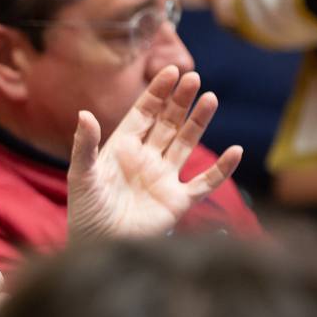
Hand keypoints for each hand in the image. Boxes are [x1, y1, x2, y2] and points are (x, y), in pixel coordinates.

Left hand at [68, 66, 241, 241]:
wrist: (96, 246)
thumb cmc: (85, 211)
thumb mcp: (81, 175)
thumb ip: (85, 145)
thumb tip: (84, 113)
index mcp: (122, 147)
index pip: (144, 113)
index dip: (157, 93)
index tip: (169, 70)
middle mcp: (146, 158)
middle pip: (168, 123)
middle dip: (180, 101)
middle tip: (193, 77)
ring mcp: (164, 178)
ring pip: (186, 144)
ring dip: (199, 122)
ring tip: (211, 98)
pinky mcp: (177, 201)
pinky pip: (204, 183)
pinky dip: (221, 169)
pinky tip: (235, 151)